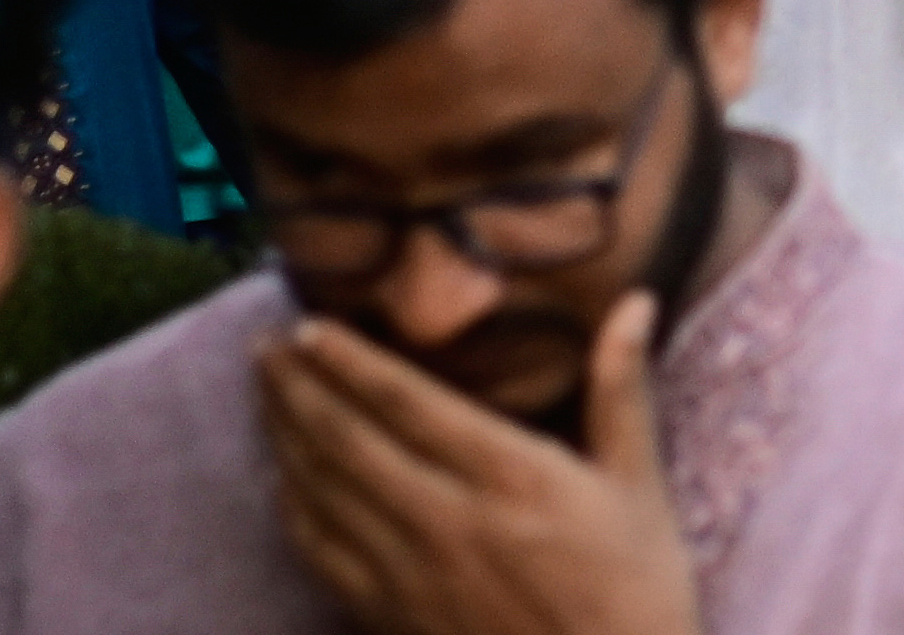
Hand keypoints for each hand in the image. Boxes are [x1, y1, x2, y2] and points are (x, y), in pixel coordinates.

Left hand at [259, 298, 705, 634]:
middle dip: (300, 388)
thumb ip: (622, 389)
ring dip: (287, 438)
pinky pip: (324, 557)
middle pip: (350, 441)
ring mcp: (413, 574)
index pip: (410, 403)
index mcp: (511, 477)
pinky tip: (282, 483)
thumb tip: (636, 300)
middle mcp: (449, 520)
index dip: (352, 362)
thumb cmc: (636, 591)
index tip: (310, 325)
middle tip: (263, 344)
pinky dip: (294, 512)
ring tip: (264, 392)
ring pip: (326, 493)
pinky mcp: (394, 617)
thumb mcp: (640, 486)